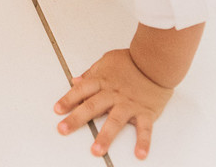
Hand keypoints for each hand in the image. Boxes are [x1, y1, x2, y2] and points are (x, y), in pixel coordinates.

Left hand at [54, 49, 173, 159]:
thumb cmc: (133, 60)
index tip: (58, 110)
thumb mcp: (107, 60)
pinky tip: (140, 154)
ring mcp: (129, 104)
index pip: (82, 90)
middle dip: (76, 119)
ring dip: (106, 136)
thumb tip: (76, 80)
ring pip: (115, 121)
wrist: (157, 60)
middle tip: (63, 129)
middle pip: (92, 106)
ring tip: (97, 150)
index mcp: (103, 81)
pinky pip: (145, 129)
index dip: (68, 99)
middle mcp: (114, 94)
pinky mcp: (146, 112)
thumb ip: (91, 72)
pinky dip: (143, 142)